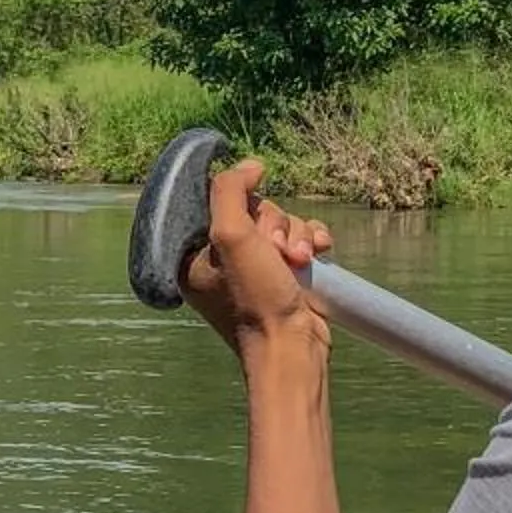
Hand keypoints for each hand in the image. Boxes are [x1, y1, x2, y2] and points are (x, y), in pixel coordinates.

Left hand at [184, 158, 332, 361]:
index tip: (251, 222)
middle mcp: (221, 262)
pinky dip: (310, 241)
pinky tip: (318, 253)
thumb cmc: (255, 299)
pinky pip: (300, 237)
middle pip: (253, 210)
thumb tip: (250, 166)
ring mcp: (254, 269)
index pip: (216, 203)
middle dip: (274, 225)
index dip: (240, 205)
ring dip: (296, 235)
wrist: (292, 346)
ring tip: (298, 261)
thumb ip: (229, 191)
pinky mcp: (284, 275)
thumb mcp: (231, 236)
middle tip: (276, 251)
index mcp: (193, 255)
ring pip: (281, 222)